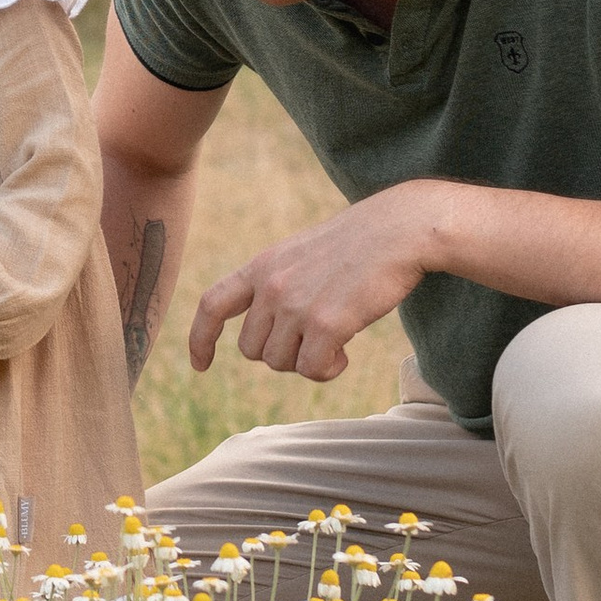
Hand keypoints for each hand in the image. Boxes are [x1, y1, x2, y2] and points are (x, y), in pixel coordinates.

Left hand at [188, 185, 441, 383]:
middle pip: (251, 349)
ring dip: (305, 361)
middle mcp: (272, 285)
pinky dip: (328, 370)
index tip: (200, 364)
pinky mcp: (325, 323)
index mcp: (263, 265)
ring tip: (334, 340)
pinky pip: (311, 370)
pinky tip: (346, 353)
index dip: (200, 338)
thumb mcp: (303, 254)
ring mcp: (295, 305)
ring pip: (279, 363)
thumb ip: (279, 286)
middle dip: (280, 353)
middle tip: (314, 339)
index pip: (212, 304)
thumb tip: (270, 337)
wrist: (400, 229)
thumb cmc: (360, 244)